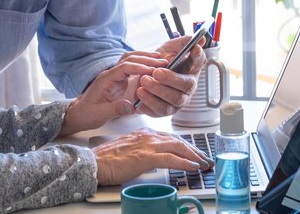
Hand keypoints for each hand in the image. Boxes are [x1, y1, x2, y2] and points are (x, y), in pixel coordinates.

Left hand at [58, 61, 156, 136]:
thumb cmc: (87, 113)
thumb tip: (133, 105)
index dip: (140, 67)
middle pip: (129, 59)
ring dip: (145, 58)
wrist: (78, 114)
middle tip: (163, 62)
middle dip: (146, 59)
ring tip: (161, 60)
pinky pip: (131, 68)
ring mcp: (115, 76)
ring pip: (130, 60)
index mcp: (106, 79)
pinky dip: (143, 64)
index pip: (125, 67)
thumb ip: (117, 109)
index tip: (153, 71)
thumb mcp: (102, 114)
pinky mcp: (118, 80)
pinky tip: (153, 67)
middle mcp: (111, 74)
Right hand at [93, 128, 213, 184]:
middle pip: (177, 140)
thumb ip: (143, 151)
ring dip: (193, 156)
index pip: (170, 137)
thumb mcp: (130, 150)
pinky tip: (192, 167)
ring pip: (177, 147)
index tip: (194, 153)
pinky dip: (184, 162)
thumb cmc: (108, 159)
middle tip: (204, 159)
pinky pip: (170, 158)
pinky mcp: (146, 156)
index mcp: (144, 133)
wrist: (95, 163)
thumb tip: (155, 159)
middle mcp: (148, 136)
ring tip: (203, 163)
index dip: (185, 145)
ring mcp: (147, 145)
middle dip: (194, 150)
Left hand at [135, 35, 206, 116]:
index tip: (194, 48)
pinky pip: (160, 109)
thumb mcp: (168, 49)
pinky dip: (150, 101)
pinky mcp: (165, 110)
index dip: (198, 56)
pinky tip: (140, 92)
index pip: (198, 62)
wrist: (140, 78)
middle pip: (186, 85)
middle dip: (171, 78)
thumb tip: (196, 39)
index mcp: (190, 70)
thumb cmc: (158, 64)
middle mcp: (187, 87)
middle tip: (157, 72)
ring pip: (174, 99)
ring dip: (158, 90)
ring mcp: (178, 100)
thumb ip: (182, 43)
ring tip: (144, 80)